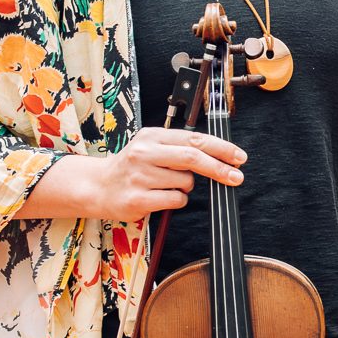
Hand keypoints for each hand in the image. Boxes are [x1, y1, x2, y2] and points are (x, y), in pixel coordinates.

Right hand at [91, 129, 246, 217]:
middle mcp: (145, 153)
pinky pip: (175, 200)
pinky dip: (176, 200)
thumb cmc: (131, 167)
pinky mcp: (138, 199)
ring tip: (166, 185)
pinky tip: (160, 196)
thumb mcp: (152, 147)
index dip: (221, 148)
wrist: (98, 186)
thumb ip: (179, 147)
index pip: (194, 139)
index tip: (239, 157)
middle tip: (236, 176)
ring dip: (186, 187)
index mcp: (152, 136)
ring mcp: (140, 176)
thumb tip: (220, 154)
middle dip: (219, 168)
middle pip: (193, 158)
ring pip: (185, 183)